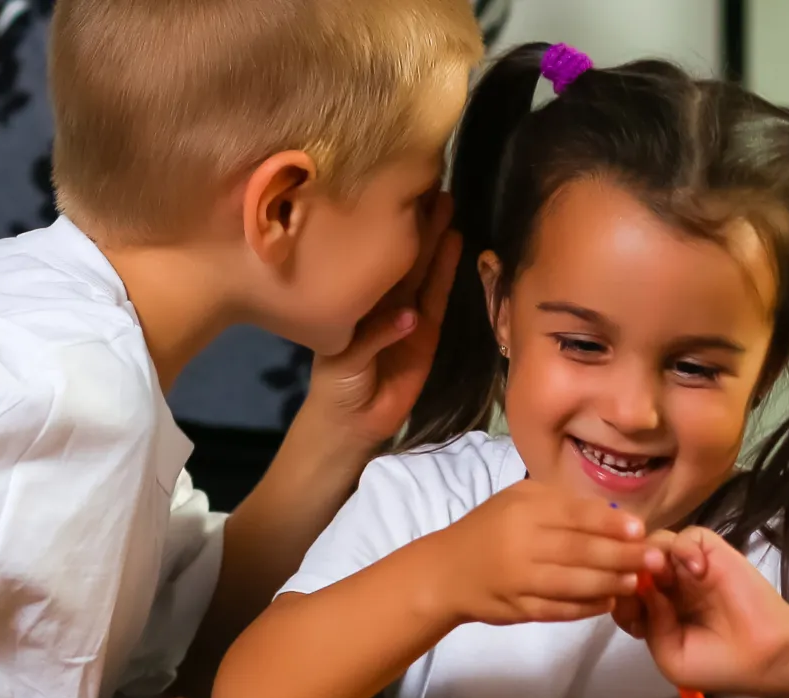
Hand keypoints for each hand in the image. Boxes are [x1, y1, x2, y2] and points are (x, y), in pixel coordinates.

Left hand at [304, 193, 460, 448]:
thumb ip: (373, 336)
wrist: (351, 420)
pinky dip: (445, 274)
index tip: (398, 189)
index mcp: (356, 295)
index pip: (373, 254)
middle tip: (434, 185)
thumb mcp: (342, 354)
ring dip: (436, 240)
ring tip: (448, 207)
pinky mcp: (429, 334)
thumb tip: (410, 317)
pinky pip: (438, 299)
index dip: (387, 225)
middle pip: (404, 255)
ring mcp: (409, 314)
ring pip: (423, 270)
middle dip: (418, 222)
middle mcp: (384, 298)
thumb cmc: (335, 382)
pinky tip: (453, 244)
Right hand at [419, 480, 663, 625]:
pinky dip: (588, 608)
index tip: (640, 530)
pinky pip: (561, 610)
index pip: (575, 516)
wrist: (447, 572)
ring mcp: (520, 581)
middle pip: (581, 551)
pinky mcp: (520, 609)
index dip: (611, 524)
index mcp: (523, 511)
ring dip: (611, 583)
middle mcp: (522, 544)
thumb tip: (611, 516)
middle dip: (623, 555)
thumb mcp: (518, 499)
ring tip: (637, 581)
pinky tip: (609, 601)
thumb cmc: (489, 528)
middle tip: (654, 559)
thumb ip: (561, 502)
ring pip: (575, 583)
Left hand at [610, 527, 788, 695]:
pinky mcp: (711, 552)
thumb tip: (645, 590)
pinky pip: (687, 535)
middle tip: (644, 590)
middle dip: (630, 573)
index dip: (617, 597)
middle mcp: (666, 586)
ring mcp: (687, 568)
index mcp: (653, 612)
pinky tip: (698, 571)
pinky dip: (685, 548)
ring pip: (654, 544)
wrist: (767, 654)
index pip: (619, 592)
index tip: (633, 614)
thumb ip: (650, 625)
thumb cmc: (719, 664)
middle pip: (631, 563)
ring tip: (669, 580)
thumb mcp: (671, 658)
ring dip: (653, 559)